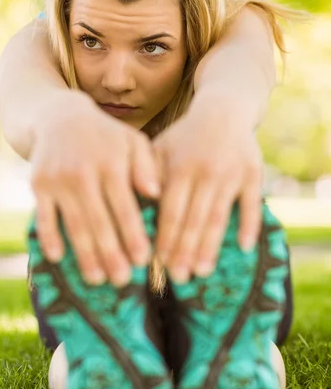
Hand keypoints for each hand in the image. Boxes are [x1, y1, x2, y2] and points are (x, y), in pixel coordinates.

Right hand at [30, 92, 160, 286]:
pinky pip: (44, 216)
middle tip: (122, 280)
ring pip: (74, 224)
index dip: (133, 235)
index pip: (125, 207)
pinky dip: (50, 237)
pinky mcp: (38, 184)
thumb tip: (156, 193)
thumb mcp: (132, 141)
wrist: (59, 117)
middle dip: (111, 254)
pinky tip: (58, 258)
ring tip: (96, 280)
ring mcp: (58, 180)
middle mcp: (84, 172)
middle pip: (99, 221)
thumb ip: (146, 166)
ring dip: (84, 255)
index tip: (143, 261)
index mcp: (111, 164)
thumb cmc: (105, 136)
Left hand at [152, 95, 263, 282]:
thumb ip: (147, 174)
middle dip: (185, 251)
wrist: (223, 110)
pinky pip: (251, 204)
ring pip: (219, 216)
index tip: (159, 264)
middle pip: (194, 219)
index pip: (171, 211)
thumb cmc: (184, 136)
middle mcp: (206, 171)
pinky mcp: (253, 174)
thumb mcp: (160, 147)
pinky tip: (243, 247)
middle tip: (178, 278)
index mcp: (180, 167)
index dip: (166, 238)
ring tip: (202, 272)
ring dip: (210, 246)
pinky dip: (248, 225)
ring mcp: (232, 173)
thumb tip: (135, 207)